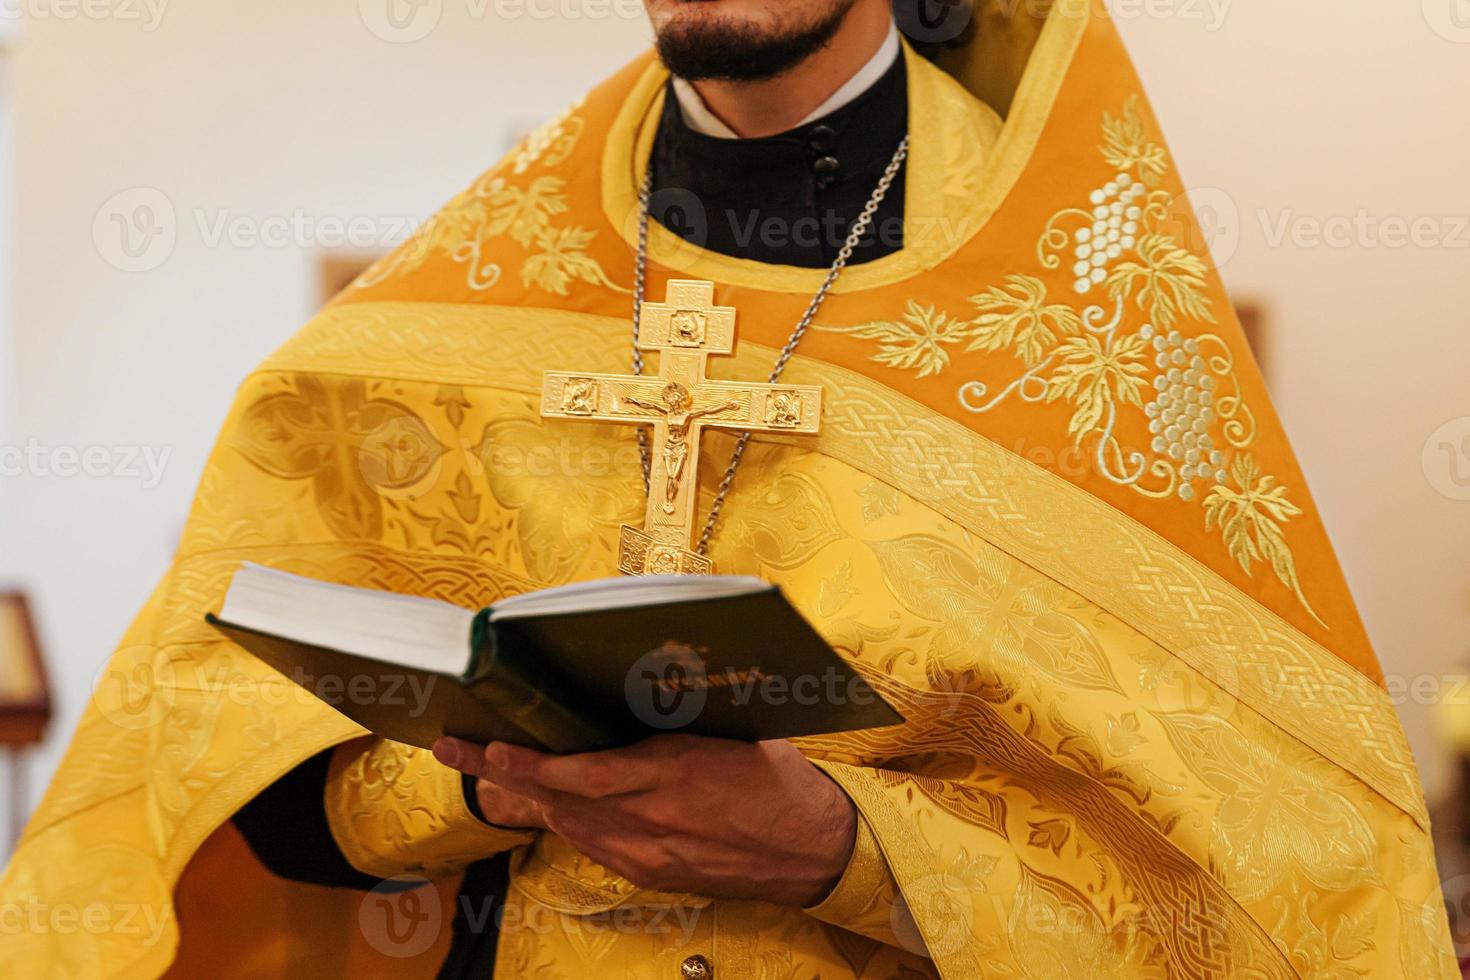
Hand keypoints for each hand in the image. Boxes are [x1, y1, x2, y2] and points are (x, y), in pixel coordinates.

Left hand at [432, 735, 856, 906]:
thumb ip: (678, 719)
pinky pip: (594, 845)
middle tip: (456, 749)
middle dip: (503, 772)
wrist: (813, 848)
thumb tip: (632, 686)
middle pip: (561, 798)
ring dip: (526, 795)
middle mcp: (654, 818)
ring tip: (485, 769)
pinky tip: (546, 802)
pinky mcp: (654, 873)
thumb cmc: (779, 781)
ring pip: (570, 824)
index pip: (586, 773)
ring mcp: (651, 853)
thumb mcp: (731, 732)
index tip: (494, 742)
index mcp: (676, 772)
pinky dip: (564, 820)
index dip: (533, 763)